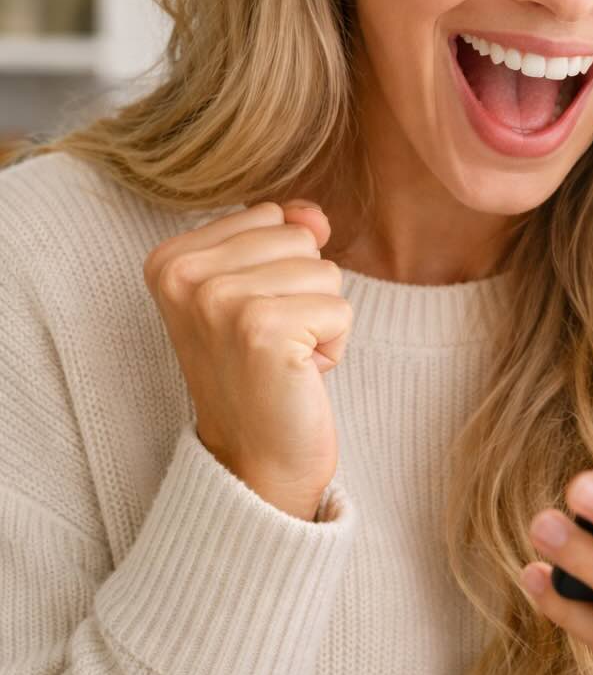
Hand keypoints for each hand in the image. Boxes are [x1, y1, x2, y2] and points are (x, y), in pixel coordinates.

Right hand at [143, 200, 352, 520]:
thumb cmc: (261, 372)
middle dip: (303, 292)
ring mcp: (219, 301)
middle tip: (269, 344)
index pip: (269, 215)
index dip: (278, 271)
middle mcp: (184, 276)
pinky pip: (341, 308)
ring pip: (324, 270)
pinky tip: (299, 375)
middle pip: (297, 237)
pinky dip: (334, 346)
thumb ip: (283, 233)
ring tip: (283, 359)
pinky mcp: (263, 330)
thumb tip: (313, 214)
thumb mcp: (259, 290)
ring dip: (320, 319)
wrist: (256, 460)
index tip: (248, 322)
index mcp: (169, 259)